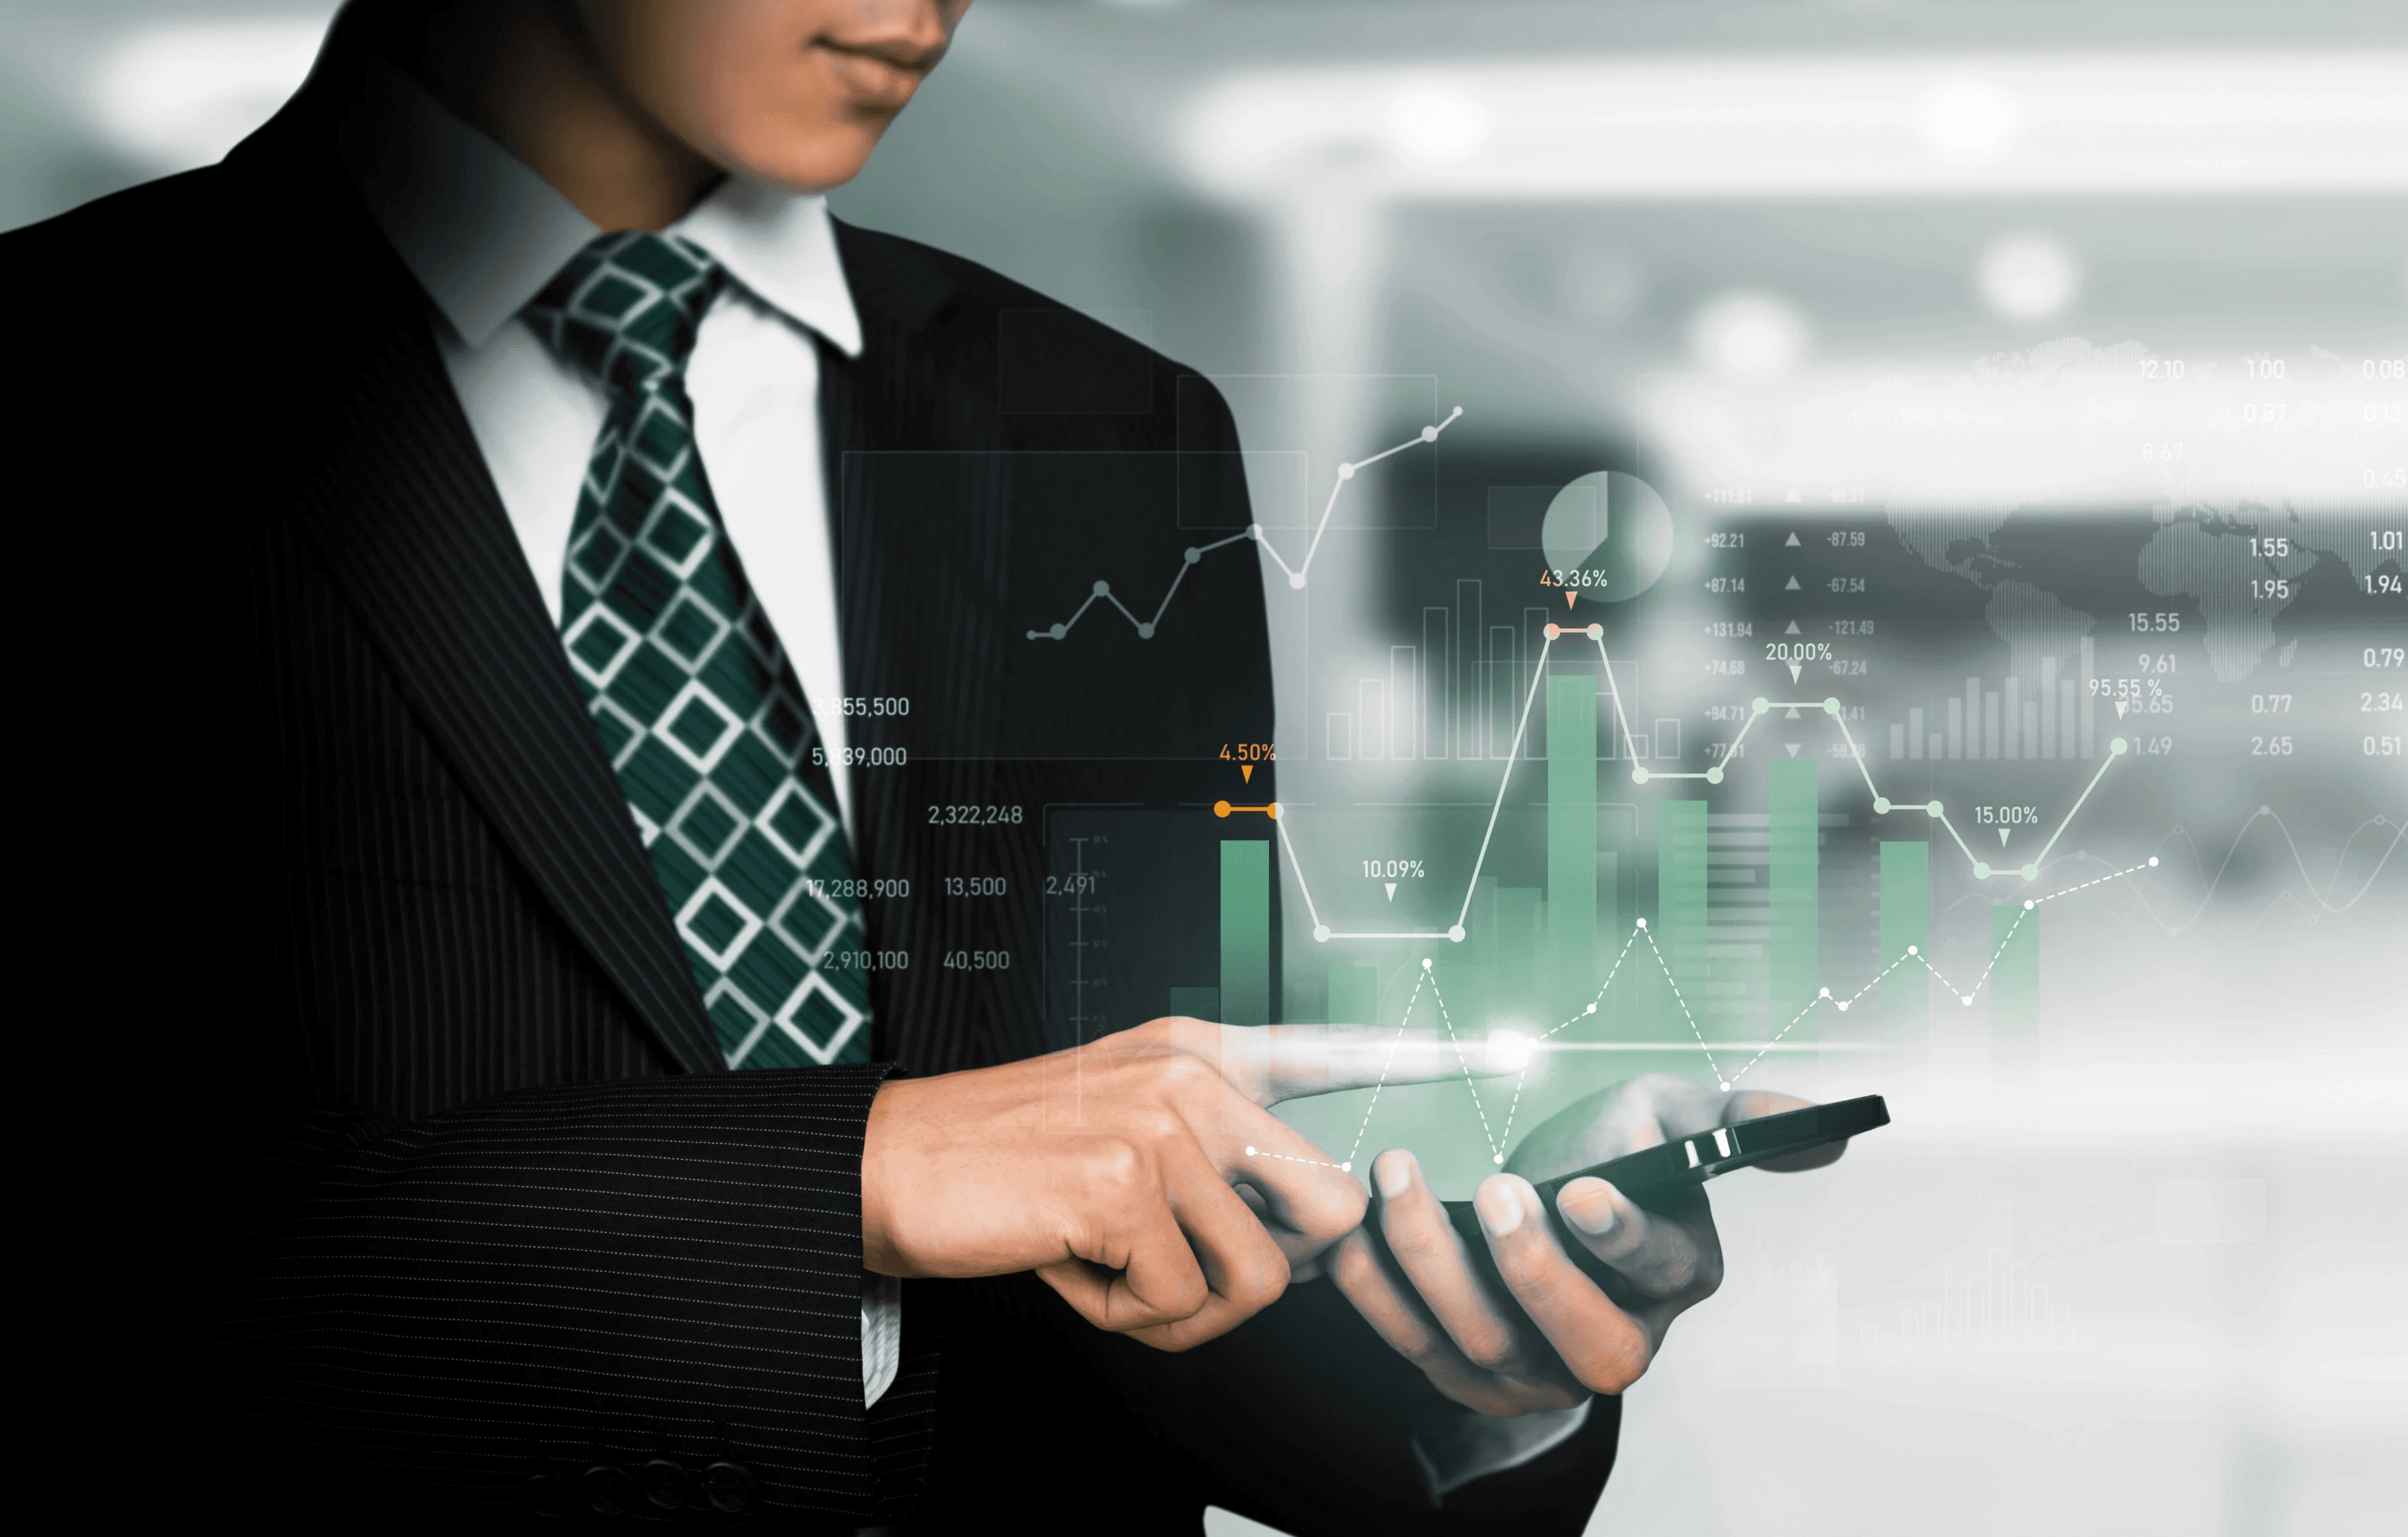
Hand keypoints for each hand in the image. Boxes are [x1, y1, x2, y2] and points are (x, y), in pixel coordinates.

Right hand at [861, 1017, 1524, 1351]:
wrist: (889, 1166)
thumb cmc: (1005, 1160)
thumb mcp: (1119, 1126)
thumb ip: (1210, 1154)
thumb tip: (1301, 1235)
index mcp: (1198, 1053)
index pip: (1328, 1052)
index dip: (1419, 1055)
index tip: (1491, 1050)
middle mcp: (1191, 1075)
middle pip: (1329, 1201)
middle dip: (1276, 1271)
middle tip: (1190, 1270)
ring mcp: (1158, 1124)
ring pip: (1259, 1276)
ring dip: (1187, 1309)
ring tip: (1115, 1271)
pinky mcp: (1121, 1185)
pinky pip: (1181, 1305)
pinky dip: (1128, 1318)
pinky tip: (1076, 1272)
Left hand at [1326, 1074, 1847, 1414]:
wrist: (1531, 1193)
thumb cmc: (1609, 1150)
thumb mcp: (1671, 1115)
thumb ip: (1738, 1115)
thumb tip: (1829, 1129)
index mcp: (1677, 1273)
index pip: (1657, 1271)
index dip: (1621, 1236)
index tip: (1583, 1188)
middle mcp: (1618, 1338)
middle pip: (1584, 1342)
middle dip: (1534, 1270)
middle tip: (1497, 1189)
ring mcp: (1540, 1369)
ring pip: (1487, 1343)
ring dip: (1433, 1264)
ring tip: (1398, 1180)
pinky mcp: (1468, 1375)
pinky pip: (1415, 1347)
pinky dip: (1377, 1294)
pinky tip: (1352, 1236)